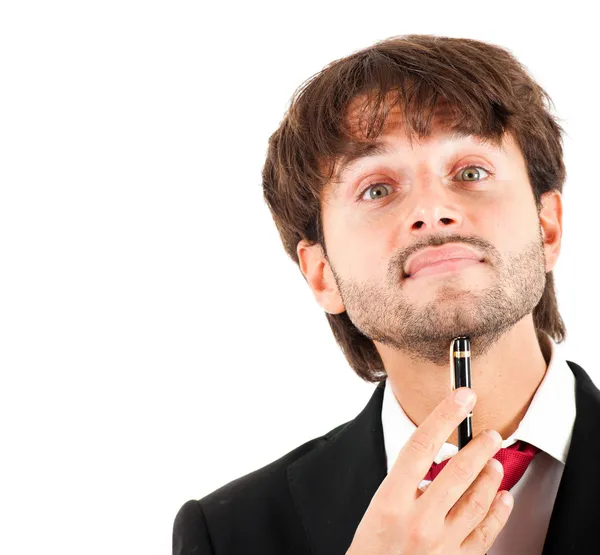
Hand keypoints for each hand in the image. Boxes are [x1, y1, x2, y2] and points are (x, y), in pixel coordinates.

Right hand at [347, 387, 512, 553]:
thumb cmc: (371, 548)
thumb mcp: (377, 507)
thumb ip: (405, 483)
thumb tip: (435, 461)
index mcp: (392, 501)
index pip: (422, 446)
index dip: (444, 416)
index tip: (460, 398)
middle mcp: (418, 521)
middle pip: (458, 471)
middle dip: (479, 446)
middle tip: (489, 433)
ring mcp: (441, 544)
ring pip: (477, 500)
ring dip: (490, 474)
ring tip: (494, 459)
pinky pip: (485, 533)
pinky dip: (498, 511)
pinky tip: (502, 496)